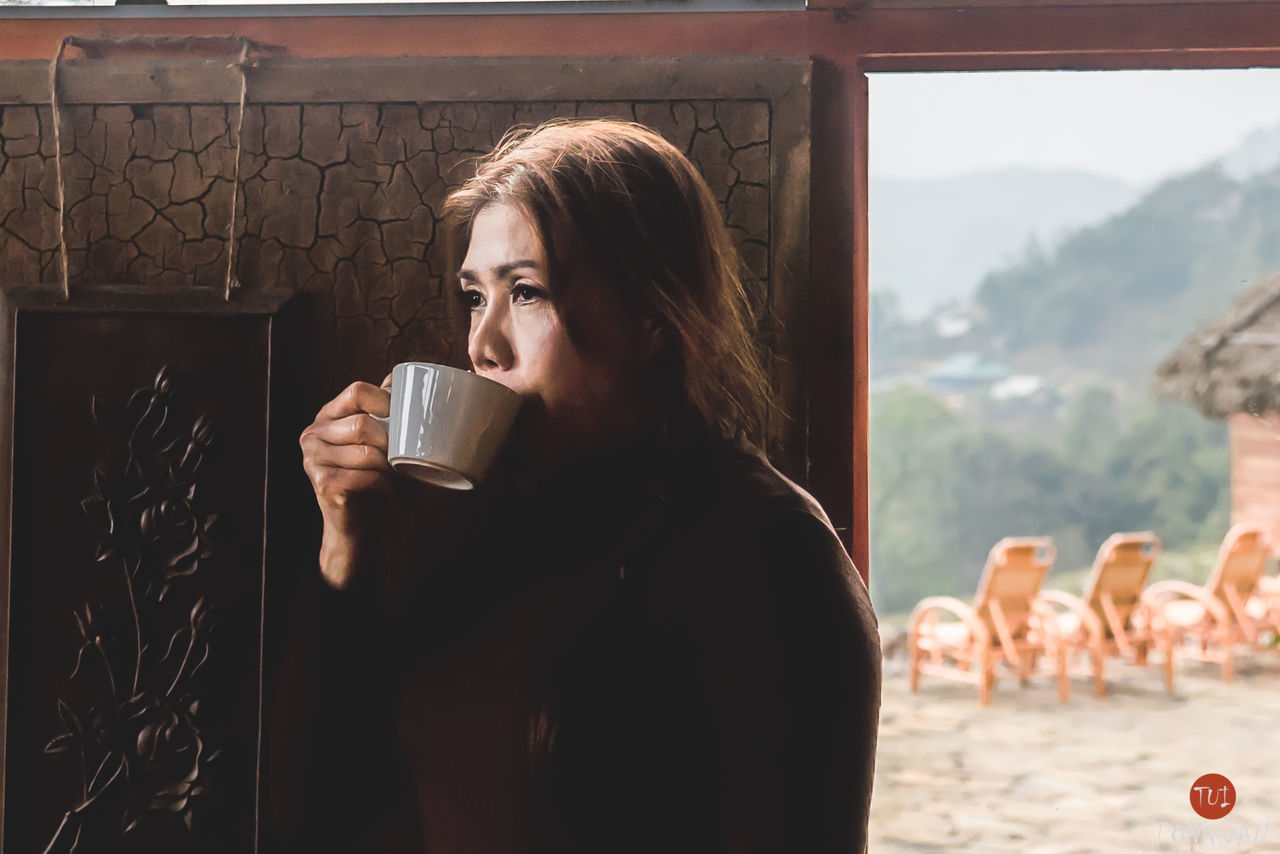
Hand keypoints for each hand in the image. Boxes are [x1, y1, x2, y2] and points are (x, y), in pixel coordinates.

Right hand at [300, 376, 392, 587]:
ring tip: (398, 477)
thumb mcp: (381, 442)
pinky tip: (389, 493)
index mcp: (327, 417)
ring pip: (367, 452)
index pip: (357, 390)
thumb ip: (385, 412)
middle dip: (393, 441)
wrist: (359, 526)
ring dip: (392, 467)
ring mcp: (313, 459)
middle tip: (406, 457)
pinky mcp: (322, 484)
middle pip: (363, 423)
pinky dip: (386, 486)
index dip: (387, 399)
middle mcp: (313, 434)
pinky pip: (365, 476)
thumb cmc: (374, 480)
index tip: (407, 416)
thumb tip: (399, 376)